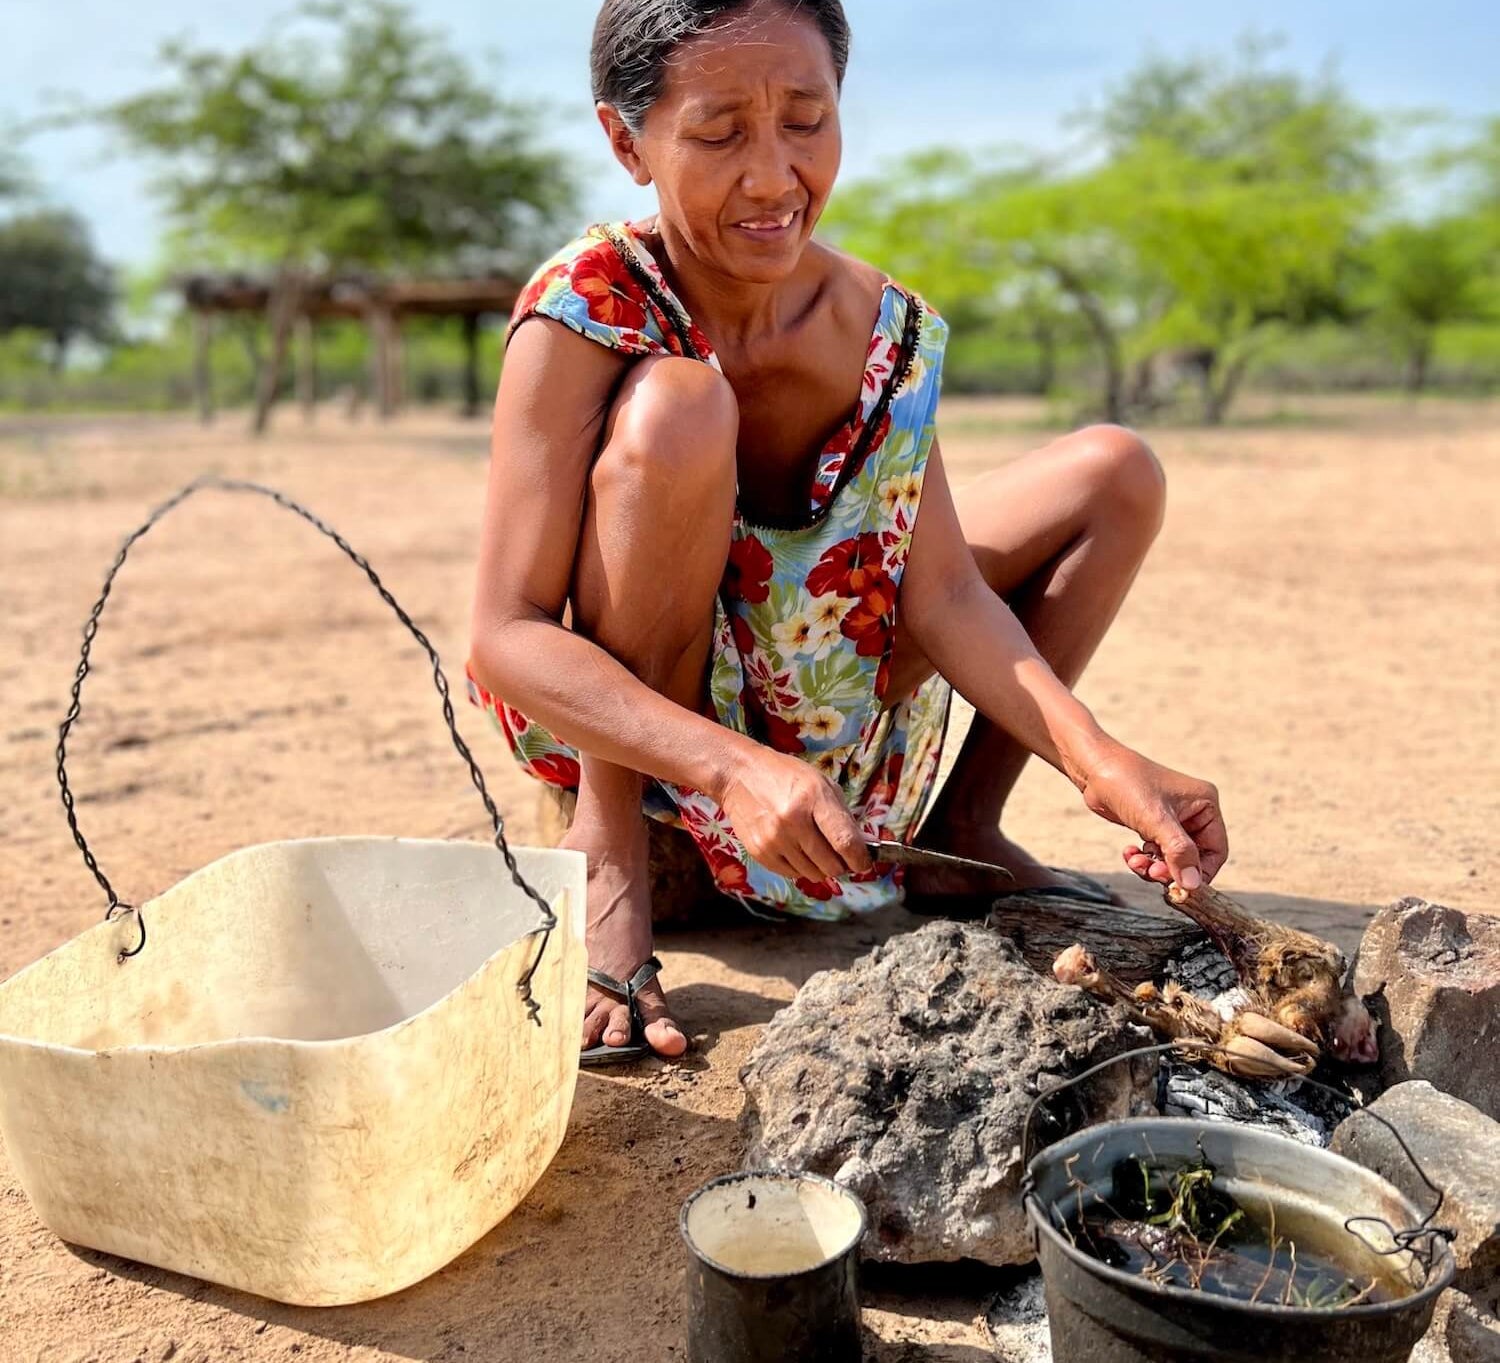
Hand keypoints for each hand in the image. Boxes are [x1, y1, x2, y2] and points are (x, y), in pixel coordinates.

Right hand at [718, 745, 871, 885]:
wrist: (740, 775)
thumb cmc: (786, 776)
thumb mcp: (821, 783)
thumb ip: (842, 815)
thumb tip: (861, 848)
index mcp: (813, 798)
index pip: (845, 841)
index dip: (860, 859)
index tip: (865, 864)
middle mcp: (793, 821)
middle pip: (831, 864)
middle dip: (842, 865)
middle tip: (840, 857)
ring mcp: (774, 839)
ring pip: (813, 874)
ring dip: (821, 867)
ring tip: (816, 850)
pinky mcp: (759, 852)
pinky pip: (792, 874)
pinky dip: (801, 868)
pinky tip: (797, 850)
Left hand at [1077, 742, 1227, 889]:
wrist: (1093, 767)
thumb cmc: (1126, 783)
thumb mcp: (1155, 819)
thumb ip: (1178, 852)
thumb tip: (1192, 885)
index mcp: (1205, 804)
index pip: (1216, 851)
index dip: (1200, 873)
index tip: (1179, 887)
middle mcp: (1193, 812)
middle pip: (1193, 859)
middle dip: (1171, 869)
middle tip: (1151, 873)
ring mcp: (1173, 819)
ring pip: (1172, 859)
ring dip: (1153, 866)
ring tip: (1134, 861)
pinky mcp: (1153, 825)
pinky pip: (1156, 854)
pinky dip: (1143, 859)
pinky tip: (1128, 853)